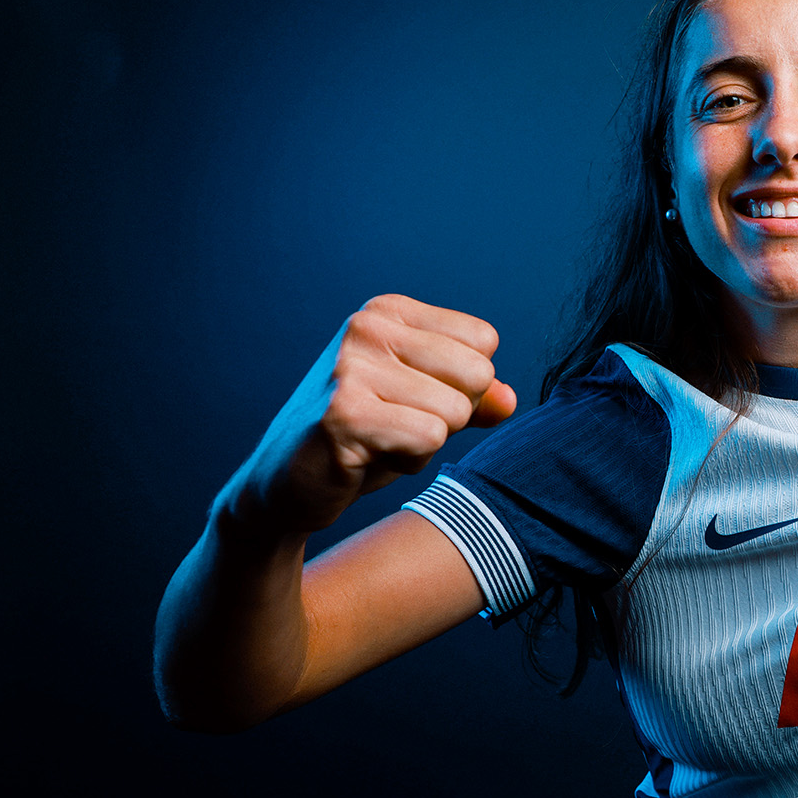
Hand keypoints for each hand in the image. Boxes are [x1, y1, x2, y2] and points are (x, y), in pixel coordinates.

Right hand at [222, 294, 516, 535]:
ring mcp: (351, 367)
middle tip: (396, 425)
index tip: (411, 399)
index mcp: (388, 312)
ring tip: (378, 441)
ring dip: (425, 443)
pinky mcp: (344, 413)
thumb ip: (474, 397)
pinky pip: (428, 438)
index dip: (462, 386)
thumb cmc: (365, 438)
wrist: (287, 485)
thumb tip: (510, 400)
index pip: (483, 342)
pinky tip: (366, 457)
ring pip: (454, 412)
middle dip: (450, 416)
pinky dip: (408, 460)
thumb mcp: (426, 406)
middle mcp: (367, 327)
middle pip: (477, 374)